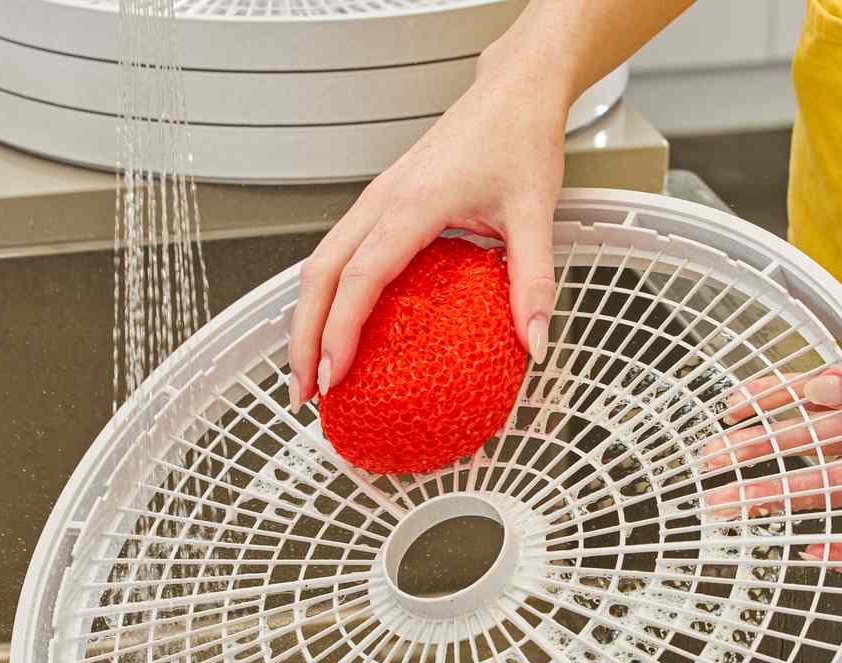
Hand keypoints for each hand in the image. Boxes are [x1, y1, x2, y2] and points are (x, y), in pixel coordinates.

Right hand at [286, 59, 570, 409]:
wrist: (514, 90)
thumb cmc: (520, 138)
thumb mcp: (537, 214)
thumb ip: (534, 282)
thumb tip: (534, 343)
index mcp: (414, 204)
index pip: (361, 277)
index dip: (340, 331)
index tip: (335, 376)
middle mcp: (382, 200)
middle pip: (319, 275)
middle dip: (304, 337)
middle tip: (307, 392)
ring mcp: (376, 199)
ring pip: (319, 263)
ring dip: (307, 318)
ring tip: (311, 371)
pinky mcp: (381, 201)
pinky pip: (339, 252)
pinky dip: (326, 295)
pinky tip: (336, 327)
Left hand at [703, 250, 841, 570]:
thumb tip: (826, 390)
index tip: (814, 553)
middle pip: (840, 479)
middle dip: (782, 490)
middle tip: (729, 499)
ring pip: (821, 437)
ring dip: (770, 441)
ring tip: (720, 448)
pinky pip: (823, 393)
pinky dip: (784, 396)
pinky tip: (746, 399)